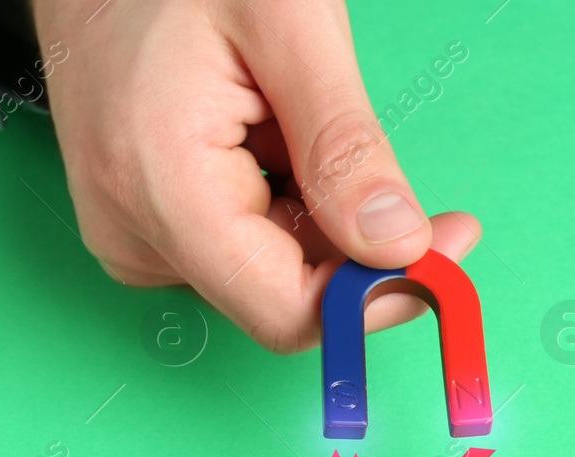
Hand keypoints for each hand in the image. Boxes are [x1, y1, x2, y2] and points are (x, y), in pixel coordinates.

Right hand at [29, 0, 480, 352]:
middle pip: (282, 294)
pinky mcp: (140, 228)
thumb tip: (399, 246)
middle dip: (356, 250)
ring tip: (296, 119)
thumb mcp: (289, 27)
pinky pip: (239, 248)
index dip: (376, 297)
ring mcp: (131, 237)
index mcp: (161, 189)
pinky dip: (283, 206)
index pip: (286, 311)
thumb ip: (343, 146)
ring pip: (267, 272)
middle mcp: (133, 233)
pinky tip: (269, 137)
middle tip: (411, 185)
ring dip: (317, 216)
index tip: (443, 247)